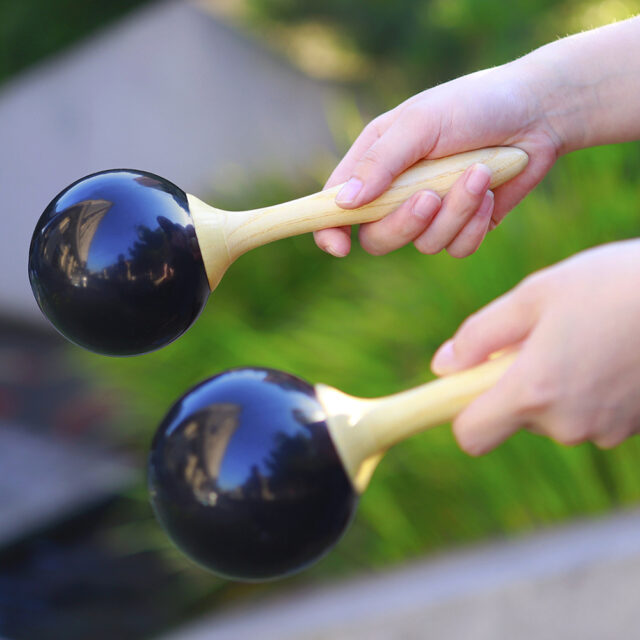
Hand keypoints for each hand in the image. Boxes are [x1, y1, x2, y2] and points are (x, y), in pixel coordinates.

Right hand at [315, 61, 559, 257]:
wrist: (537, 113)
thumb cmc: (473, 105)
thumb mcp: (421, 124)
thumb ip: (381, 163)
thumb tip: (344, 204)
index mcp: (376, 163)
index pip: (336, 206)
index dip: (329, 230)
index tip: (339, 246)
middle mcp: (397, 193)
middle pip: (378, 238)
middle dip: (405, 223)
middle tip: (430, 196)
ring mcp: (431, 214)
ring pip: (424, 244)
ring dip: (454, 213)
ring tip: (477, 174)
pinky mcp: (462, 227)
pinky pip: (456, 248)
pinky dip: (475, 223)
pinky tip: (491, 192)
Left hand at [431, 240, 639, 453]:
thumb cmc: (612, 284)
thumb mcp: (533, 296)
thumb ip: (480, 335)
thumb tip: (443, 366)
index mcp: (533, 391)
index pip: (471, 435)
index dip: (461, 412)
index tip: (466, 386)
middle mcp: (567, 423)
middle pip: (513, 419)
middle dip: (516, 385)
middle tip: (541, 338)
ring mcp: (605, 430)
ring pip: (554, 415)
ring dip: (555, 385)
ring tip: (583, 338)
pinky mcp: (634, 427)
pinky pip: (589, 414)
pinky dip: (587, 390)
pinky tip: (609, 352)